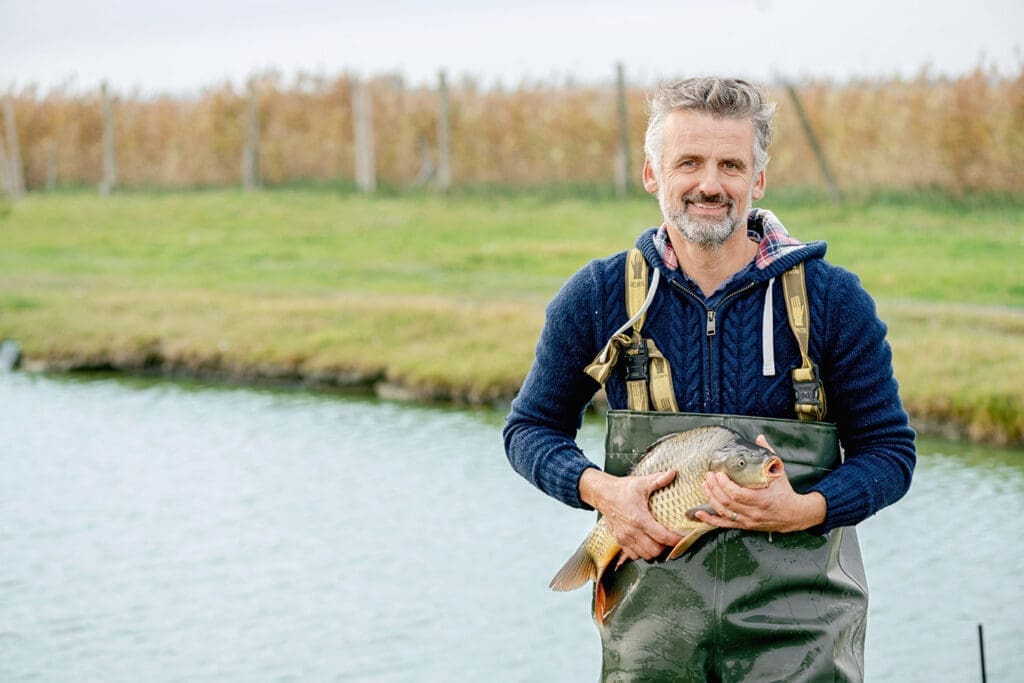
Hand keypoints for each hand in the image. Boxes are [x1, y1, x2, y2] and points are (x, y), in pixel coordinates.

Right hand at [579, 468, 683, 563]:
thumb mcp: (641, 483)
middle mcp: (632, 531)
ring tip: (658, 541)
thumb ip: (658, 480)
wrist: (602, 494)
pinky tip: (645, 543)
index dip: (674, 540)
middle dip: (665, 546)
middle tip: (669, 538)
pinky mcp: (619, 541)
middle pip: (655, 550)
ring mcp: (624, 538)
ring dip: (654, 550)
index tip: (681, 538)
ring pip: (645, 555)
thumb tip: (673, 473)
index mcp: (640, 518)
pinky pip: (634, 556)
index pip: (662, 536)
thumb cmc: (622, 489)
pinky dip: (642, 552)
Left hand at [694, 434, 826, 532]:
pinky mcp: (745, 526)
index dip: (724, 485)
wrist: (794, 514)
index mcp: (762, 499)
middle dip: (714, 488)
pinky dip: (710, 520)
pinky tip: (698, 513)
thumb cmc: (784, 491)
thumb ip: (768, 454)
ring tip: (704, 485)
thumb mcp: (779, 472)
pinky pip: (724, 524)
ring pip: (724, 513)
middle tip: (708, 476)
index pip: (737, 494)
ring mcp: (748, 521)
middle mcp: (754, 512)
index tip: (718, 474)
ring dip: (711, 499)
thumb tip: (759, 437)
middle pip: (727, 502)